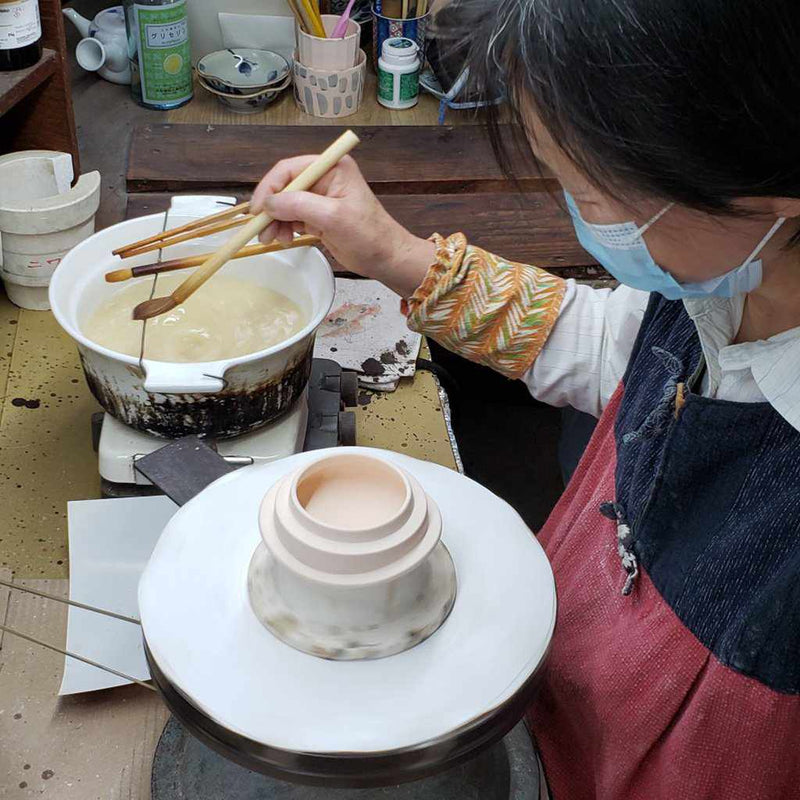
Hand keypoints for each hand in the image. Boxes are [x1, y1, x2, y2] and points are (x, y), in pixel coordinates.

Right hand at [250, 155, 434, 297]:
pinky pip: (291, 217)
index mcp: (331, 168)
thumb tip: (268, 203)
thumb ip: (299, 205)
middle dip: (270, 208)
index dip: (269, 188)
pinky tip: (283, 239)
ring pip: (284, 204)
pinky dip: (283, 227)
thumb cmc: (368, 235)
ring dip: (274, 220)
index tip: (257, 210)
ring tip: (272, 240)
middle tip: (260, 230)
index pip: (290, 169)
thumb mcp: (333, 217)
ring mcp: (320, 198)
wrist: (386, 259)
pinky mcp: (317, 216)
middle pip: (284, 186)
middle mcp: (323, 178)